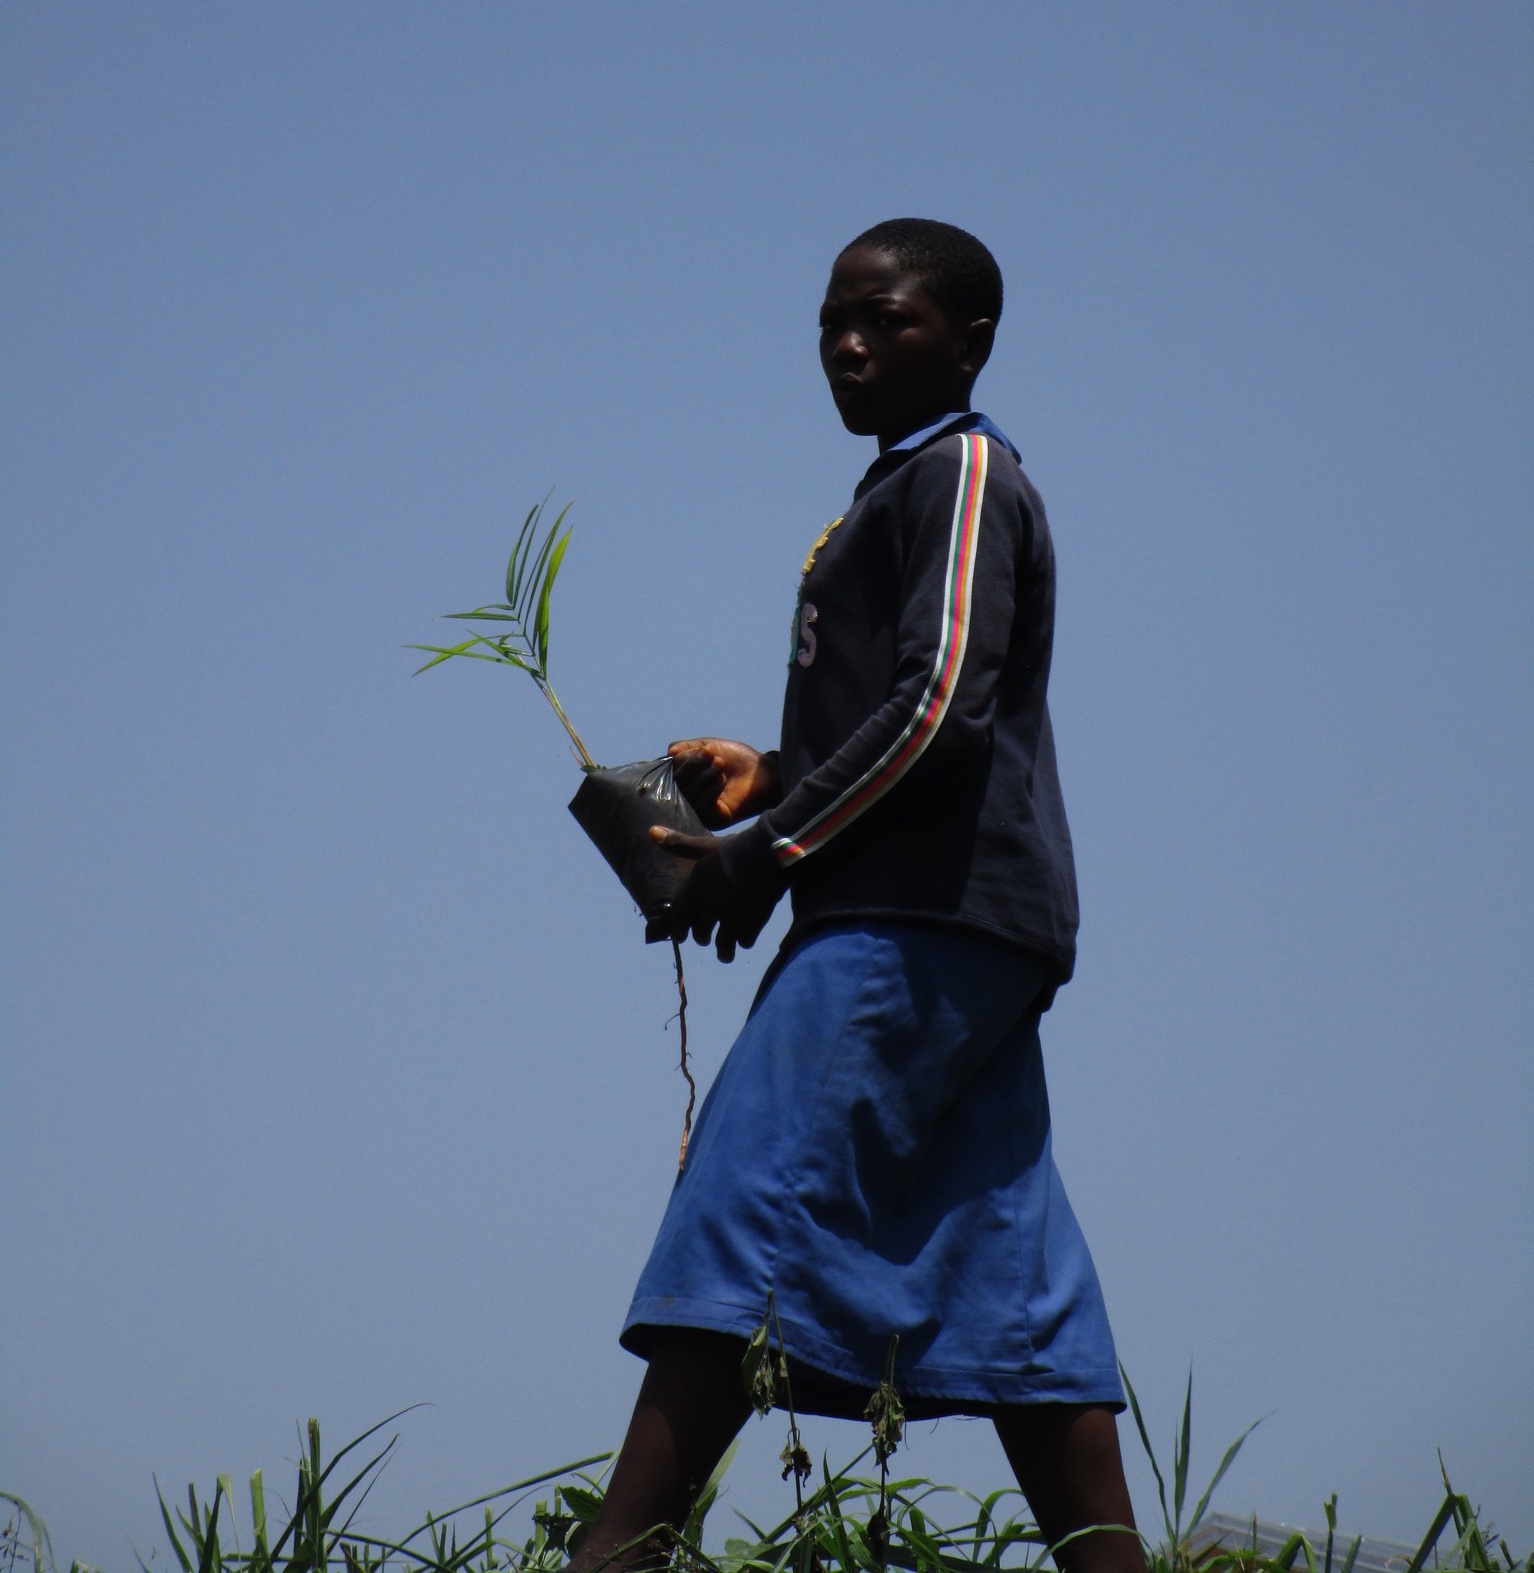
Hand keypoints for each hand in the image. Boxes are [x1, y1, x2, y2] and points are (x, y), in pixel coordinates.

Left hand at [648, 827, 772, 962]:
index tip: (680, 938)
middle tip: (703, 939)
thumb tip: (650, 832)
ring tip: (725, 955)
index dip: (679, 929)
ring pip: (722, 944)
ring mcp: (730, 918)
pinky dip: (744, 940)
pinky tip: (745, 939)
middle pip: (701, 932)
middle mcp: (709, 907)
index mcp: (695, 890)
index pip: (680, 917)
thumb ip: (679, 844)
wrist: (764, 858)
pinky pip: (744, 940)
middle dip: (701, 937)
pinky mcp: (750, 924)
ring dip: (723, 951)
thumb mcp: (704, 846)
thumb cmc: (732, 849)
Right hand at [667, 739, 780, 828]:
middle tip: (711, 755)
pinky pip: (701, 808)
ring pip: (688, 796)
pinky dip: (710, 790)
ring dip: (704, 776)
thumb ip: (686, 748)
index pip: (671, 774)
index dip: (683, 761)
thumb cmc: (736, 759)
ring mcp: (700, 811)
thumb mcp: (707, 746)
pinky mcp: (713, 821)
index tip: (702, 749)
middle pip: (677, 785)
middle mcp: (688, 799)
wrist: (763, 771)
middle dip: (692, 766)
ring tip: (720, 764)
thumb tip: (669, 754)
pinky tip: (722, 779)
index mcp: (684, 781)